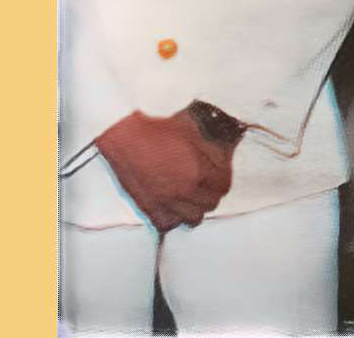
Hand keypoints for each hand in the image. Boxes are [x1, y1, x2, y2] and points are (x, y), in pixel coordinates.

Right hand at [95, 108, 235, 232]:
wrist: (125, 135)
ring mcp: (166, 202)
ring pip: (193, 218)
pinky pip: (168, 225)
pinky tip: (172, 207)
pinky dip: (173, 219)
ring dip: (194, 208)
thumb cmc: (158, 129)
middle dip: (210, 193)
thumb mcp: (195, 131)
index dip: (221, 179)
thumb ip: (214, 145)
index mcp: (200, 172)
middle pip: (210, 204)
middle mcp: (185, 191)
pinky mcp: (148, 208)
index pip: (223, 186)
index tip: (217, 175)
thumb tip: (228, 152)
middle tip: (204, 185)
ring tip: (190, 197)